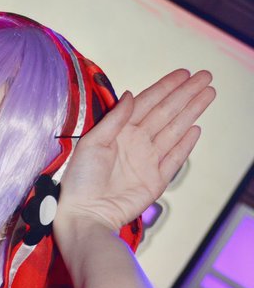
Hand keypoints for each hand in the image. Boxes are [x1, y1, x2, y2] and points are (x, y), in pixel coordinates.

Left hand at [56, 68, 214, 233]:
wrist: (85, 214)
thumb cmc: (80, 180)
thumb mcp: (92, 143)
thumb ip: (114, 119)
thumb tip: (131, 94)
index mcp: (119, 131)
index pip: (147, 103)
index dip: (166, 87)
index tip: (184, 74)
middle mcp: (135, 143)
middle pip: (166, 113)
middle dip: (186, 94)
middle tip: (205, 77)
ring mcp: (147, 161)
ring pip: (174, 131)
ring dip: (191, 112)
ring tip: (208, 95)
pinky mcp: (155, 181)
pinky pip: (174, 159)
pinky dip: (185, 145)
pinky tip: (195, 129)